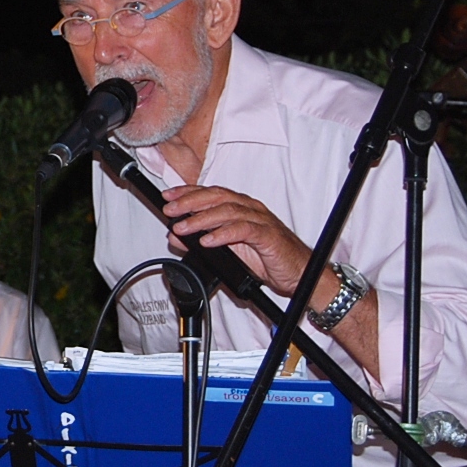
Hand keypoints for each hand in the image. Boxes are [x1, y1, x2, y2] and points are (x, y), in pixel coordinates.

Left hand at [161, 185, 318, 299]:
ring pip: (227, 211)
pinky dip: (223, 234)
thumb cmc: (266, 258)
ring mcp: (260, 220)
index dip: (187, 192)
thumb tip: (174, 237)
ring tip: (182, 228)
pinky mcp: (268, 235)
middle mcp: (249, 209)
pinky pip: (243, 230)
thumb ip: (200, 242)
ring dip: (201, 219)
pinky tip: (207, 240)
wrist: (299, 273)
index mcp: (240, 207)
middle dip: (189, 202)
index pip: (210, 193)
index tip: (167, 197)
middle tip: (170, 210)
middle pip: (216, 197)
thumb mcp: (227, 251)